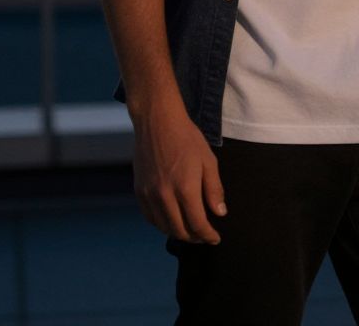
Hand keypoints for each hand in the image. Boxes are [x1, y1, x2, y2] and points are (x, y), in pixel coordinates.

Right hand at [131, 97, 227, 243]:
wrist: (157, 121)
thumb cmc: (186, 138)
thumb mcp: (208, 160)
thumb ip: (214, 189)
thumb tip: (220, 213)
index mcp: (185, 188)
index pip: (198, 224)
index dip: (208, 236)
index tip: (215, 238)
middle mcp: (165, 195)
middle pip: (180, 231)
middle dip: (195, 238)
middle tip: (204, 236)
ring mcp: (149, 194)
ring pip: (164, 227)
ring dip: (178, 233)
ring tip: (190, 230)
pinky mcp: (139, 191)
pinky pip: (150, 217)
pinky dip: (162, 224)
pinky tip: (171, 219)